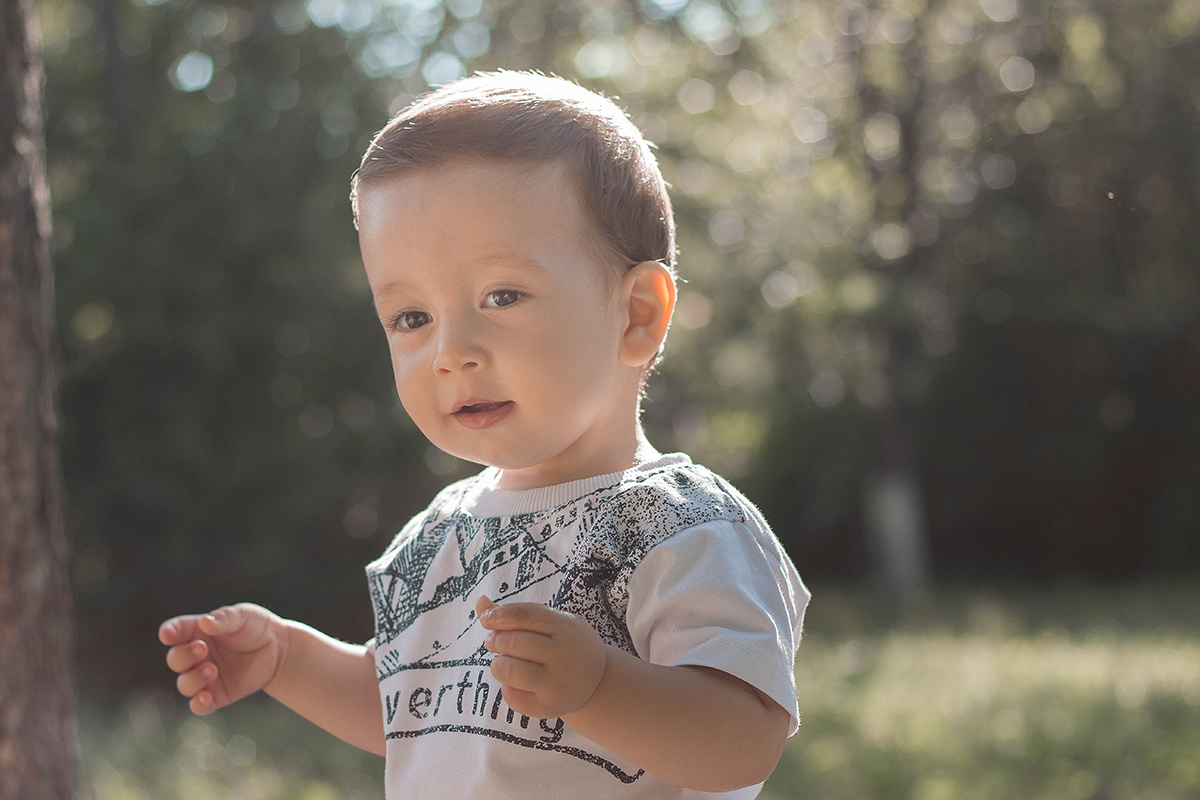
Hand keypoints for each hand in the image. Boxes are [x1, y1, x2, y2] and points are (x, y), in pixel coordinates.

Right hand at [158, 603, 287, 714]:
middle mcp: (197, 655)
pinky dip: (198, 704)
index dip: (168, 633)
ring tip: (212, 669)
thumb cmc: (256, 626)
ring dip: (193, 678)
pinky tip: (205, 698)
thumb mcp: (244, 615)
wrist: (279, 649)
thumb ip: (225, 618)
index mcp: (197, 631)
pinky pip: (199, 706)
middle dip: (183, 656)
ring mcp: (205, 676)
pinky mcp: (217, 694)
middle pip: (175, 659)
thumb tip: (205, 623)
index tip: (167, 635)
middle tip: (202, 649)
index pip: (175, 631)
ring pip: (184, 684)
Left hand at [476, 596, 606, 719]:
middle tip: (493, 641)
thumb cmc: (565, 645)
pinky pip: (512, 696)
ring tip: (502, 662)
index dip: (499, 615)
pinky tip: (517, 683)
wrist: (597, 682)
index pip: (525, 615)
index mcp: (566, 627)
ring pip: (509, 670)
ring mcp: (557, 683)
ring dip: (497, 664)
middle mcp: (564, 655)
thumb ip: (515, 613)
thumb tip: (481, 602)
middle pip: (515, 642)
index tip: (486, 619)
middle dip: (495, 640)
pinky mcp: (548, 707)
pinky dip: (507, 687)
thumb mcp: (551, 623)